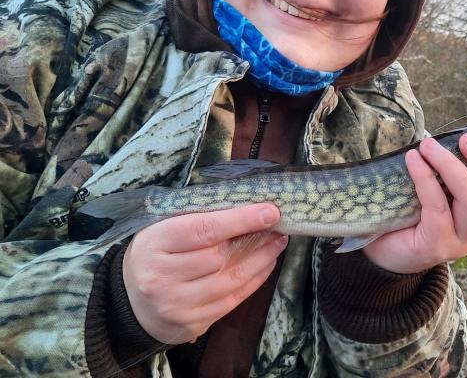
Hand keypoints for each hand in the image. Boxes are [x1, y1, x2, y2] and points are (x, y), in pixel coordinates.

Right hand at [122, 203, 287, 343]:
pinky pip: (232, 300)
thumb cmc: (155, 252)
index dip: (240, 220)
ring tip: (278, 241)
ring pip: (231, 280)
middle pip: (220, 256)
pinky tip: (266, 263)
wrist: (129, 301)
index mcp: (155, 242)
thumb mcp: (163, 225)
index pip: (204, 229)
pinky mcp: (192, 323)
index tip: (270, 211)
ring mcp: (176, 304)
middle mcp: (162, 276)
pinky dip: (254, 280)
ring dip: (262, 259)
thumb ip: (197, 216)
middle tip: (278, 224)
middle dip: (256, 238)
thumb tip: (246, 204)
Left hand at [361, 134, 466, 273]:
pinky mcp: (438, 246)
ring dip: (451, 166)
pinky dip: (425, 178)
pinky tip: (413, 160)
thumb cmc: (412, 206)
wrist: (381, 245)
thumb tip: (457, 133)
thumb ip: (455, 166)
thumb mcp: (439, 184)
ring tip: (428, 145)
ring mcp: (463, 240)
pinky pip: (437, 206)